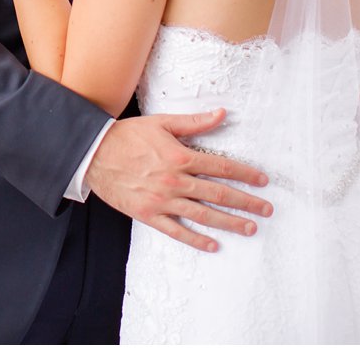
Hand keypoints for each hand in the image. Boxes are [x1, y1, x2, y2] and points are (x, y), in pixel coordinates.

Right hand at [85, 111, 272, 252]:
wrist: (93, 153)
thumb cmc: (127, 136)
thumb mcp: (162, 123)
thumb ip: (194, 122)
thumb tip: (222, 114)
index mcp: (180, 157)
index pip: (221, 167)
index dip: (245, 174)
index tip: (262, 180)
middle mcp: (175, 181)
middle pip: (218, 194)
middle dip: (246, 202)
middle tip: (266, 209)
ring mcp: (162, 200)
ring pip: (203, 215)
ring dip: (229, 223)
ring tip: (250, 228)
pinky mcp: (148, 214)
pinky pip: (176, 230)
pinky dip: (196, 239)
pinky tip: (213, 245)